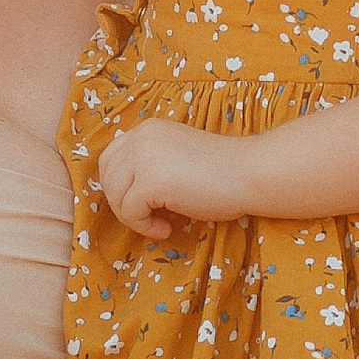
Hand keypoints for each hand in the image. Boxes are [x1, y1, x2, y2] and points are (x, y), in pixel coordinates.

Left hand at [100, 118, 237, 237]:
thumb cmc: (221, 171)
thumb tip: (123, 192)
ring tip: (160, 223)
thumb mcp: (175, 158)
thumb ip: (150, 164)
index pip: (111, 157)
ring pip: (115, 196)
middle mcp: (141, 138)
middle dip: (122, 202)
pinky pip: (130, 212)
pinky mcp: (150, 181)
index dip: (119, 184)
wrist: (250, 173)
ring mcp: (143, 158)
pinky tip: (167, 228)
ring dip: (133, 217)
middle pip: (108, 177)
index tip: (141, 201)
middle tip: (148, 216)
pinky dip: (144, 226)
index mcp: (148, 130)